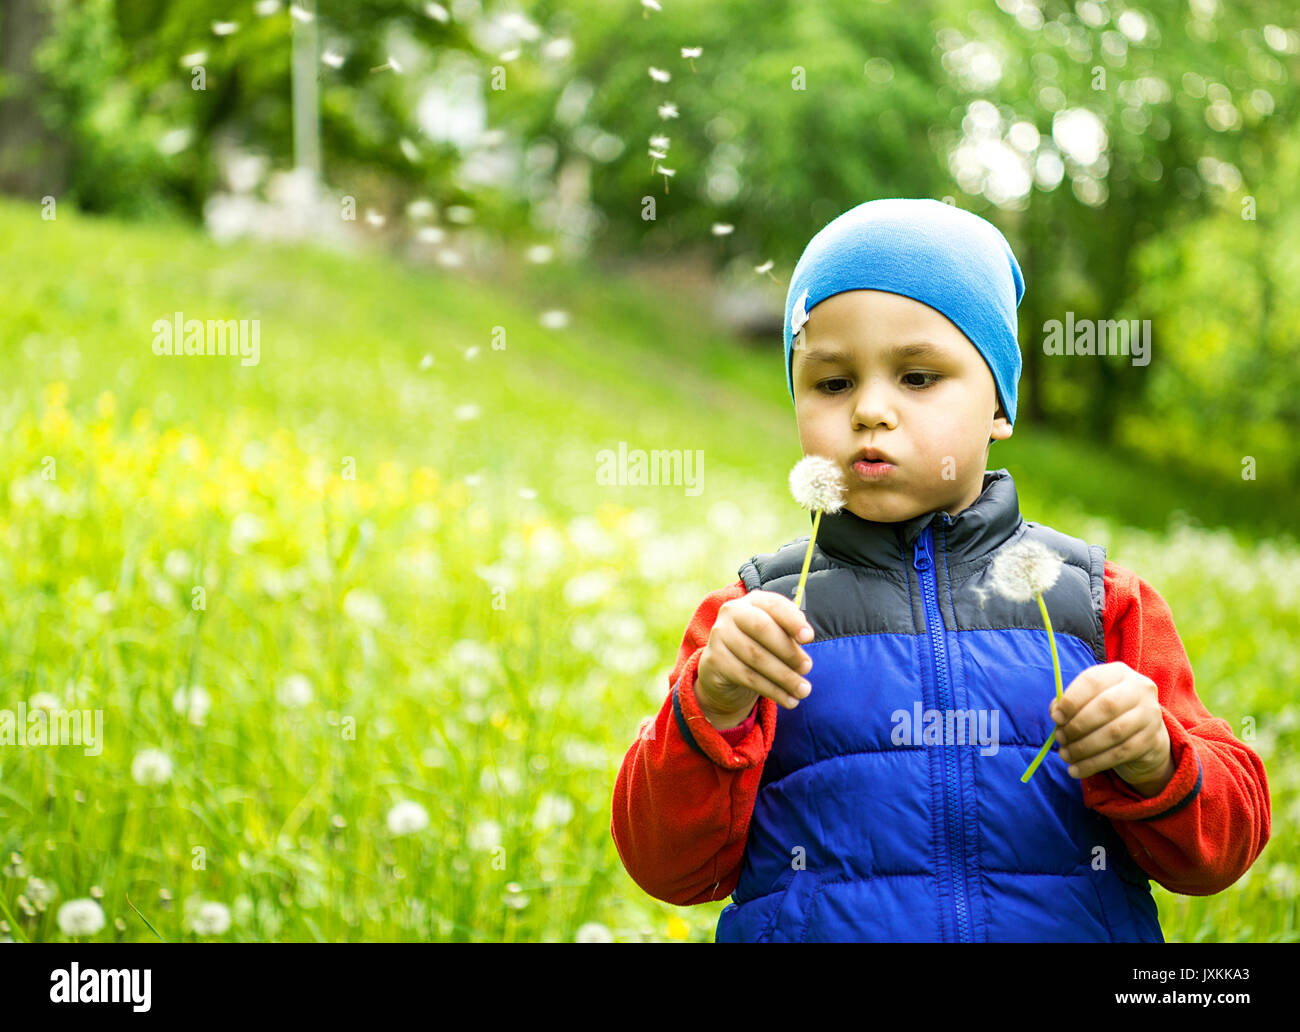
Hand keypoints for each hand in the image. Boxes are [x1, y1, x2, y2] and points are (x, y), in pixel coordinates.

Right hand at [695, 590, 814, 727]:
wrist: (724, 669)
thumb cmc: (759, 646)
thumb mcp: (775, 635)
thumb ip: (789, 632)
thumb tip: (805, 636)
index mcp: (752, 601)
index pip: (773, 604)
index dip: (792, 620)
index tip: (809, 638)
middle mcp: (732, 612)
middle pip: (762, 628)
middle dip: (788, 650)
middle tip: (807, 668)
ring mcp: (719, 635)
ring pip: (756, 657)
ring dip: (784, 676)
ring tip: (804, 690)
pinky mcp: (714, 660)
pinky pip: (747, 677)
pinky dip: (772, 690)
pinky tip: (788, 700)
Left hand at [1050, 661, 1173, 793]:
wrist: (1143, 732)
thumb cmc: (1107, 711)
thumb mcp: (1089, 699)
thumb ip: (1070, 702)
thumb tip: (1056, 712)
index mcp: (1119, 672)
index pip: (1093, 681)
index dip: (1072, 700)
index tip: (1056, 717)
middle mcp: (1140, 690)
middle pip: (1106, 706)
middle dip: (1078, 725)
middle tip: (1060, 738)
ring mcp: (1149, 715)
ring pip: (1113, 733)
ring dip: (1083, 747)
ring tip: (1065, 755)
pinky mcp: (1150, 740)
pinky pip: (1119, 754)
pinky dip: (1093, 763)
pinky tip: (1076, 770)